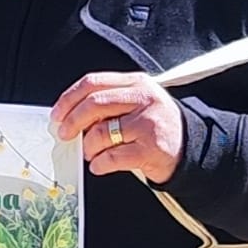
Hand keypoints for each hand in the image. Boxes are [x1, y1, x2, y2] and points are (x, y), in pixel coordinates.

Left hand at [50, 72, 184, 183]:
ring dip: (88, 147)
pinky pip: (112, 157)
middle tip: (64, 135)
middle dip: (72, 121)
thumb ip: (108, 102)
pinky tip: (99, 165)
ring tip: (90, 153)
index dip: (69, 98)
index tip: (57, 114)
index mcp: (137, 83)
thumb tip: (69, 116)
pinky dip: (99, 164)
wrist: (190, 148)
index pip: (94, 82)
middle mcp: (145, 99)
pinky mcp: (151, 149)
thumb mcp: (136, 103)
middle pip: (94, 104)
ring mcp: (149, 124)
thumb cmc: (154, 125)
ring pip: (101, 133)